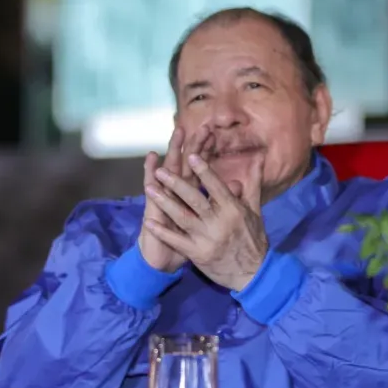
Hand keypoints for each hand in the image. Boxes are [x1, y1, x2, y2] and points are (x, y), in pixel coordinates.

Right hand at [137, 126, 209, 272]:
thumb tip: (238, 184)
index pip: (201, 168)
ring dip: (173, 151)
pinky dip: (149, 171)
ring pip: (170, 170)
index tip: (214, 132)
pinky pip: (150, 187)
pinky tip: (150, 157)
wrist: (163, 261)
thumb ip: (222, 202)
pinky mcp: (152, 206)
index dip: (207, 151)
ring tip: (177, 132)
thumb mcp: (208, 223)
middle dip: (195, 145)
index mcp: (192, 194)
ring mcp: (164, 197)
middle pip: (188, 164)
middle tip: (202, 126)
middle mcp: (178, 192)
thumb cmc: (187, 241)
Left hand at [142, 154, 268, 290]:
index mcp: (233, 209)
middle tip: (160, 171)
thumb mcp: (255, 210)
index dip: (203, 171)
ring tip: (149, 189)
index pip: (216, 186)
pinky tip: (149, 222)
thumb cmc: (253, 238)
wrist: (253, 274)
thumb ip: (252, 183)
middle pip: (195, 200)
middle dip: (176, 184)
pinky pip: (177, 241)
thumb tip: (258, 158)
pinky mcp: (198, 254)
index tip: (190, 156)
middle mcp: (219, 222)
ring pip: (182, 217)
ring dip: (165, 203)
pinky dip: (163, 232)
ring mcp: (207, 239)